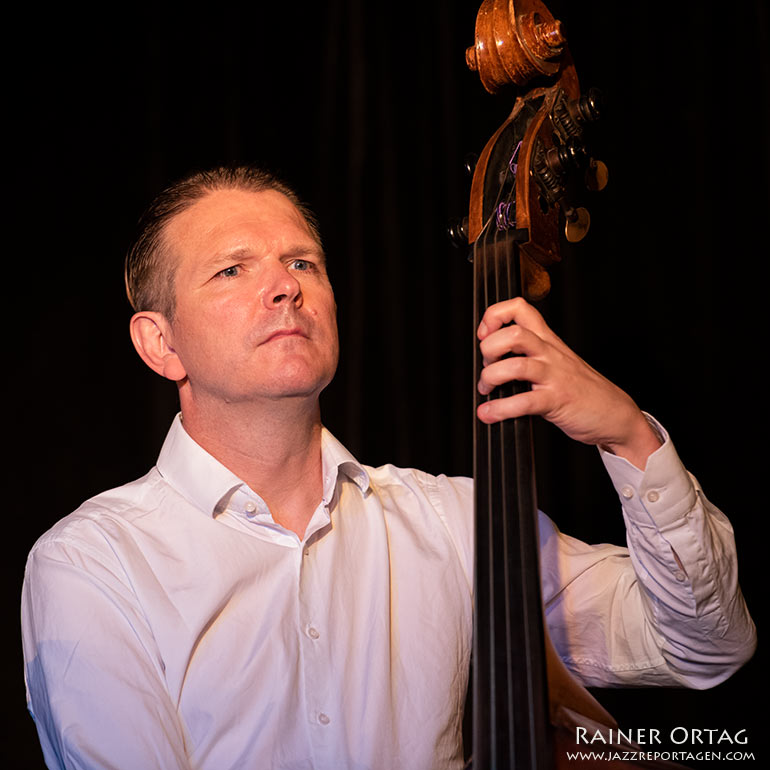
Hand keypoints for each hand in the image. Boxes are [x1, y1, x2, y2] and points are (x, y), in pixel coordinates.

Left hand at [476, 297, 661, 468]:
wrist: (615, 413)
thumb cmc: (583, 389)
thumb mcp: (556, 361)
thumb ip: (529, 355)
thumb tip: (491, 360)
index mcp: (547, 340)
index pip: (519, 308)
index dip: (495, 316)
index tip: (485, 335)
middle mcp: (550, 353)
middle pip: (514, 332)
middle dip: (489, 348)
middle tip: (486, 365)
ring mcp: (554, 376)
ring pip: (515, 365)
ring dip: (490, 378)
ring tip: (487, 390)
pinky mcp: (557, 400)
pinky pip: (524, 402)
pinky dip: (500, 409)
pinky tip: (490, 413)